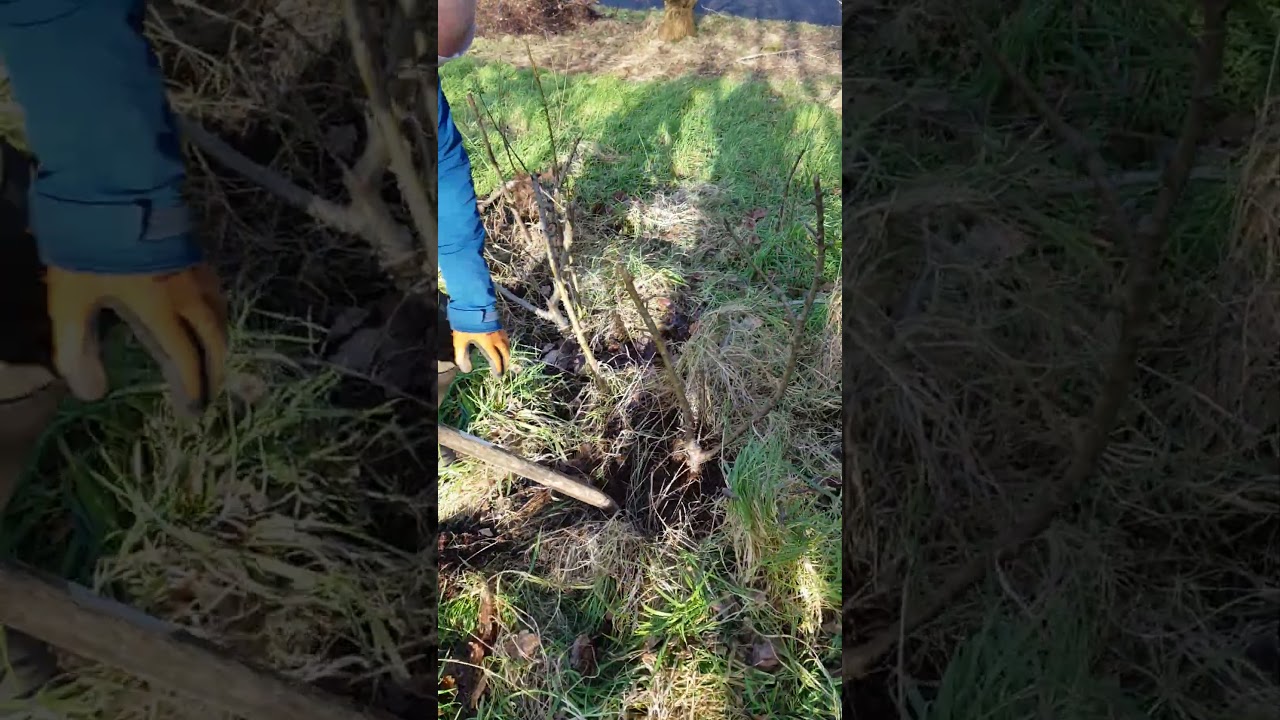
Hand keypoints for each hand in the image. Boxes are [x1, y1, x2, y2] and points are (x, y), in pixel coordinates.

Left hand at [46, 263, 228, 416]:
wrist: (112, 189)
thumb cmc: (90, 249)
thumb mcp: (69, 301)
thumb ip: (76, 348)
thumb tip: (90, 392)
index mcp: (162, 311)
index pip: (186, 359)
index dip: (192, 388)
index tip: (194, 411)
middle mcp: (187, 297)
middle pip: (214, 340)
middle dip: (215, 369)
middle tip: (211, 389)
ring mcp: (196, 273)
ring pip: (221, 315)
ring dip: (220, 341)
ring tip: (215, 356)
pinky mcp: (195, 254)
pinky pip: (217, 294)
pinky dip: (217, 314)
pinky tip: (209, 313)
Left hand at [452, 329, 510, 375]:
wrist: (472, 305)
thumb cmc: (466, 324)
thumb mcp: (460, 341)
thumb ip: (462, 356)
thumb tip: (466, 369)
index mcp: (489, 344)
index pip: (497, 360)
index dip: (498, 369)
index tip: (499, 376)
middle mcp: (497, 339)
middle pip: (505, 353)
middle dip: (505, 362)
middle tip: (504, 369)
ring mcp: (499, 331)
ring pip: (507, 345)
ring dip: (507, 353)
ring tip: (505, 358)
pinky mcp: (499, 325)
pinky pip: (506, 338)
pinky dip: (506, 344)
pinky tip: (503, 344)